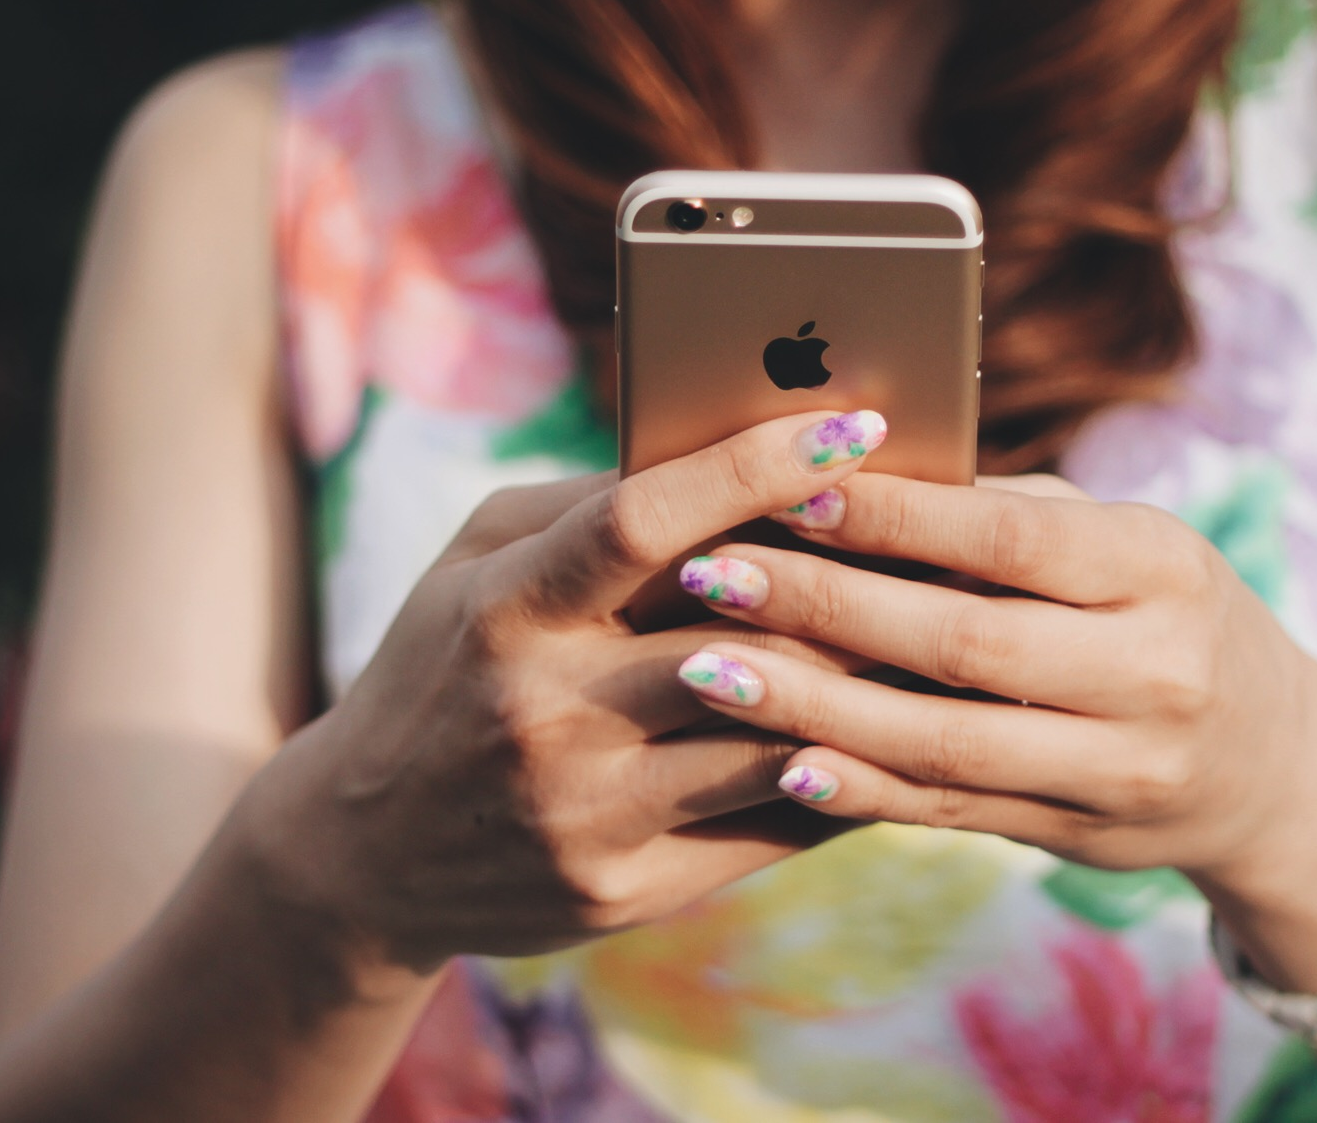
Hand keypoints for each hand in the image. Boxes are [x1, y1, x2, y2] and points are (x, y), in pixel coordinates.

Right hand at [232, 411, 894, 969]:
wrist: (360, 854)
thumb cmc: (447, 666)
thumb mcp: (480, 566)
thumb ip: (595, 511)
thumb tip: (751, 459)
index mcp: (506, 606)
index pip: (643, 519)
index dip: (756, 464)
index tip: (856, 424)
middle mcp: (543, 710)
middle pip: (741, 632)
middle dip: (860, 575)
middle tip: (956, 531)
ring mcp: (585, 813)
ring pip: (777, 736)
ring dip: (876, 681)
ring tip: (952, 627)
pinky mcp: (622, 891)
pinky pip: (770, 824)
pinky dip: (846, 769)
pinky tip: (900, 727)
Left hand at [668, 469, 1316, 888]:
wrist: (1271, 766)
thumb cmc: (1159, 611)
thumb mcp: (1118, 544)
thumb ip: (1003, 517)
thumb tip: (847, 471)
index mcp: (1159, 565)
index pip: (1007, 537)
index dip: (891, 516)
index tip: (783, 489)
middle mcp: (1155, 670)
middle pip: (963, 640)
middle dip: (824, 605)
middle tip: (711, 573)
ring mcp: (1122, 768)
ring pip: (945, 741)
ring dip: (815, 706)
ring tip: (709, 669)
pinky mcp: (1080, 838)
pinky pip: (952, 812)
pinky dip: (861, 788)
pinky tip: (780, 763)